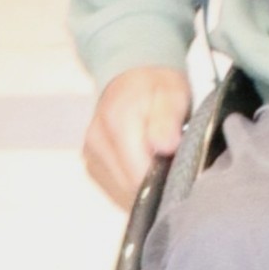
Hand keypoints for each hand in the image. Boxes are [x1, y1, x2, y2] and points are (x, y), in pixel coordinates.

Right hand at [83, 62, 191, 206]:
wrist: (131, 78)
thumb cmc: (157, 87)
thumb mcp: (172, 93)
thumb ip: (168, 118)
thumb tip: (165, 146)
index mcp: (116, 121)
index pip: (139, 174)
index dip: (164, 177)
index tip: (178, 165)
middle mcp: (96, 140)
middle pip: (130, 185)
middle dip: (155, 181)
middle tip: (172, 160)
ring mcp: (90, 155)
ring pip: (122, 191)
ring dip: (144, 183)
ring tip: (158, 158)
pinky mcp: (91, 166)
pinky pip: (116, 189)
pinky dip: (133, 182)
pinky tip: (144, 164)